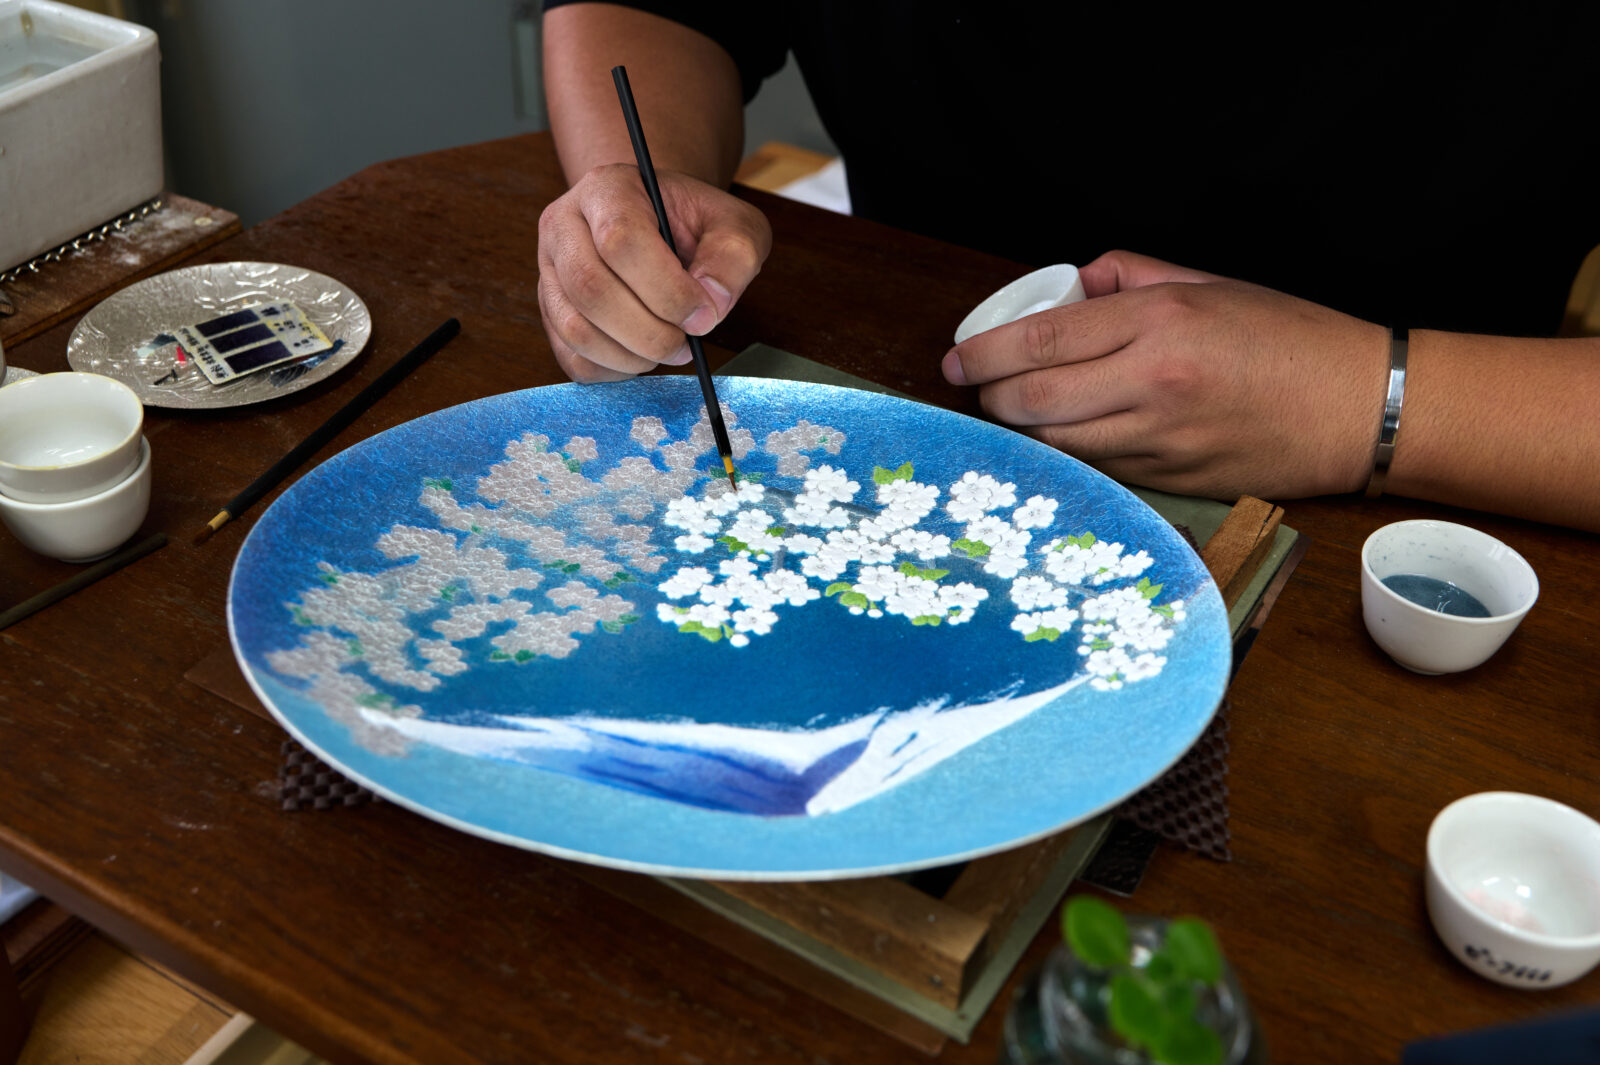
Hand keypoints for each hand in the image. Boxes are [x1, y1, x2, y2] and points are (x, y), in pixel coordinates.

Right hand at [538, 164, 770, 381]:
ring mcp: (549, 271)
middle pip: (592, 289)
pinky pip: (572, 357)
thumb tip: (711, 304)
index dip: (667, 290)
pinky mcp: (549, 312)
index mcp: (607, 189)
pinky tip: (642, 357)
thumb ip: (734, 256)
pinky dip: (613, 371)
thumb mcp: (733, 225)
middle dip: (650, 332)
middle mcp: (564, 225)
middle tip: (687, 343)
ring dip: (632, 355)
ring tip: (667, 348)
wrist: (661, 226)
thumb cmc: (694, 225)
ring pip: (576, 329)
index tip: (704, 315)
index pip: (621, 241)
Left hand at [941, 250, 1390, 499]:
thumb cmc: (1289, 338)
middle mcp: (1152, 384)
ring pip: (1055, 444)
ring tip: (1016, 412)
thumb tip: (1071, 284)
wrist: (1358, 408)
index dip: (983, 354)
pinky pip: (1094, 469)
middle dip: (990, 397)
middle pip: (1031, 402)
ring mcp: (1159, 440)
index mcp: (1159, 323)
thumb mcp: (1209, 283)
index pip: (1041, 341)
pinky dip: (1067, 454)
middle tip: (980, 387)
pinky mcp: (1169, 481)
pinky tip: (1065, 437)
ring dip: (1023, 431)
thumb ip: (1129, 275)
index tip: (957, 358)